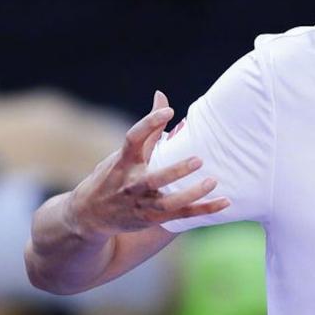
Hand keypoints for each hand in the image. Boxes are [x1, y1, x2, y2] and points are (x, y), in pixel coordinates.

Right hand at [65, 91, 229, 240]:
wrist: (89, 215)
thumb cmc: (114, 175)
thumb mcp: (124, 152)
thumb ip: (149, 128)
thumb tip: (162, 95)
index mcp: (123, 162)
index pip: (133, 140)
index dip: (149, 123)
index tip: (168, 111)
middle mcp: (131, 184)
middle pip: (152, 179)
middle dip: (175, 171)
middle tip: (198, 159)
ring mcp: (141, 204)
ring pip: (168, 203)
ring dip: (191, 194)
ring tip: (213, 181)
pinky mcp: (153, 218)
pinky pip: (182, 215)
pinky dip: (204, 209)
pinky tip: (225, 201)